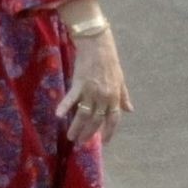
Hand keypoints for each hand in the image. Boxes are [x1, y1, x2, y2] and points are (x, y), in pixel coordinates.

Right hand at [55, 28, 131, 143]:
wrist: (97, 44)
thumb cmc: (109, 61)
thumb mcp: (120, 79)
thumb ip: (123, 96)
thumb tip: (129, 110)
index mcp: (114, 96)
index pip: (113, 119)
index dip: (109, 132)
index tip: (104, 143)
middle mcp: (103, 97)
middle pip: (96, 120)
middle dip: (88, 133)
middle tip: (81, 143)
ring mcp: (91, 91)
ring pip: (83, 114)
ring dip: (77, 127)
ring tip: (71, 137)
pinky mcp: (78, 83)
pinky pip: (71, 98)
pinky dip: (64, 107)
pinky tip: (58, 116)